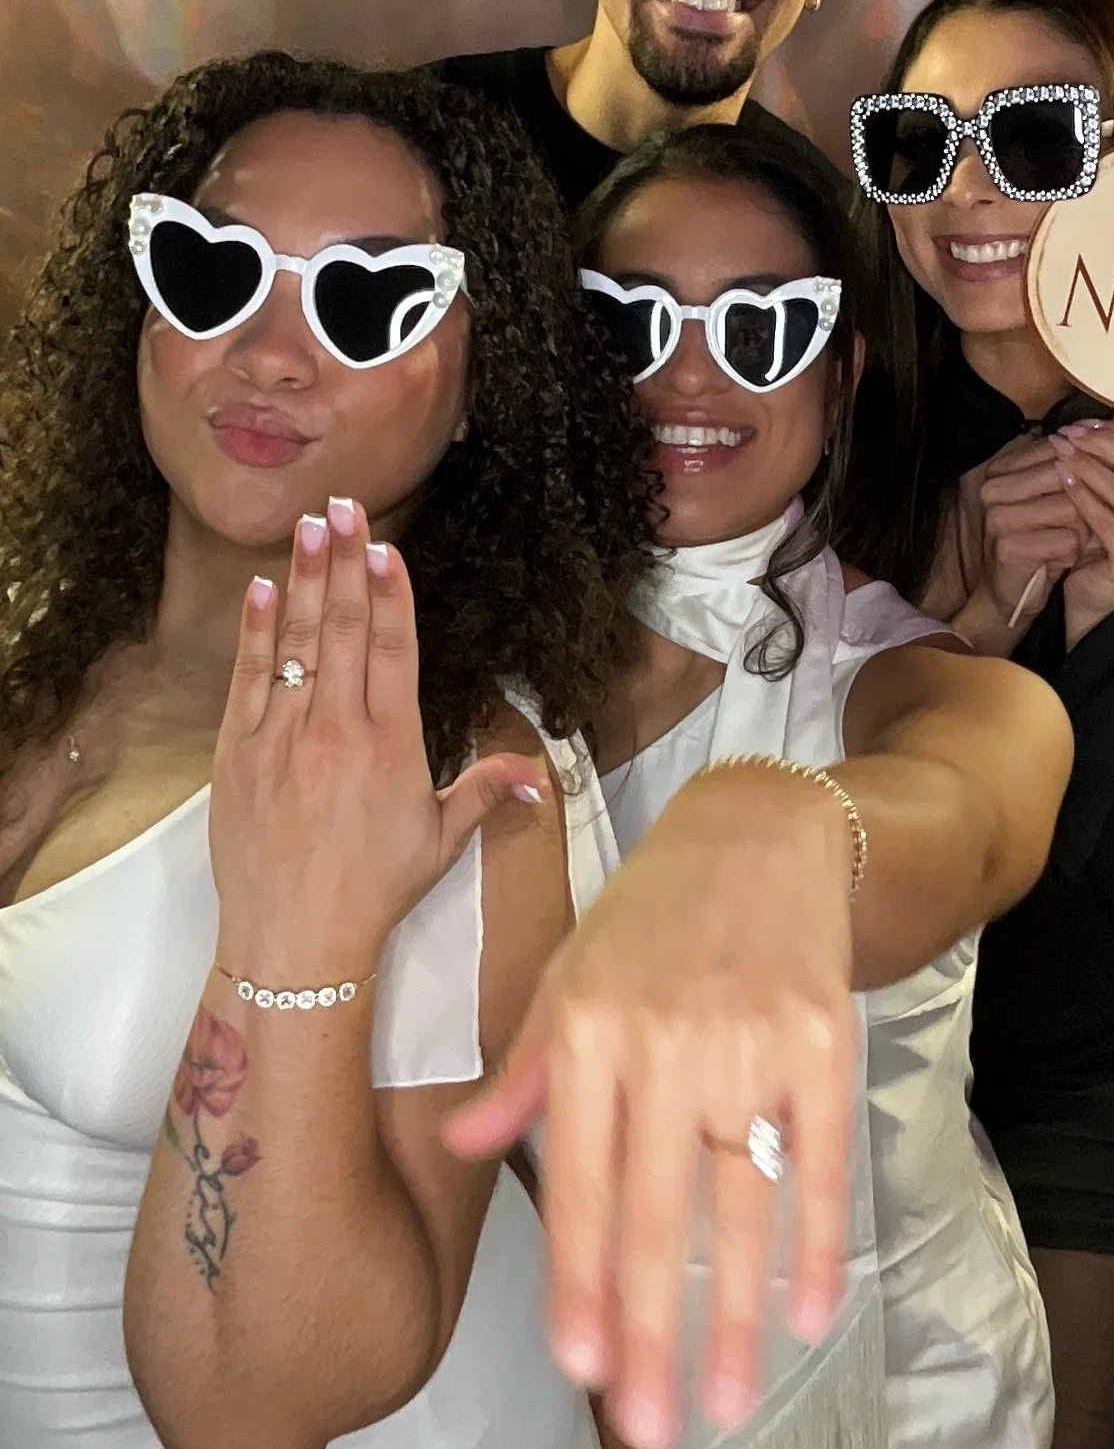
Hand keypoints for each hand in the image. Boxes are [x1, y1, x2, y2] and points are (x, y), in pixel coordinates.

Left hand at [210, 498, 550, 971]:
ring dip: (302, 579)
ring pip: (297, 642)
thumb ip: (486, 791)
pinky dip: (256, 631)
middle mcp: (336, 731)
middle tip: (345, 507)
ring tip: (309, 526)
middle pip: (343, 629)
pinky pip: (249, 678)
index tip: (387, 546)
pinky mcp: (238, 753)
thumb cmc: (372, 892)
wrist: (294, 942)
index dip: (390, 594)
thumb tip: (540, 771)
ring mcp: (282, 737)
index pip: (392, 651)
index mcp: (390, 746)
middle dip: (344, 562)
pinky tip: (262, 589)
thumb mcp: (439, 840)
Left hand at [442, 761, 858, 1448]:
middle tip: (652, 1426)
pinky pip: (818, 1156)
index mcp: (588, 1028)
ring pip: (737, 1198)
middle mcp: (663, 1040)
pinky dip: (817, 1237)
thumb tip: (460, 1145)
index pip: (577, 1180)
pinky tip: (809, 1310)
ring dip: (733, 1308)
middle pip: (655, 1208)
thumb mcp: (568, 972)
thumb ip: (524, 1069)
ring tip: (725, 1397)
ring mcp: (748, 1040)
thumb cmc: (649, 912)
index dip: (578, 1279)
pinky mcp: (821, 1037)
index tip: (581, 1366)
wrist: (757, 829)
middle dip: (651, 1328)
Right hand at [937, 435, 1091, 651]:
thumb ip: (1095, 456)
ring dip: (1085, 526)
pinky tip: (1066, 558)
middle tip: (1094, 519)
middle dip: (1091, 497)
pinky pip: (1064, 540)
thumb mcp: (1069, 494)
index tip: (1108, 485)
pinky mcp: (1007, 547)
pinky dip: (1075, 550)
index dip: (1094, 465)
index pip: (1060, 448)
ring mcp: (997, 516)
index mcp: (1003, 466)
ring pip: (1070, 506)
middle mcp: (994, 486)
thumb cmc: (1046, 538)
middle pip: (1066, 473)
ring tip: (1077, 540)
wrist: (1016, 592)